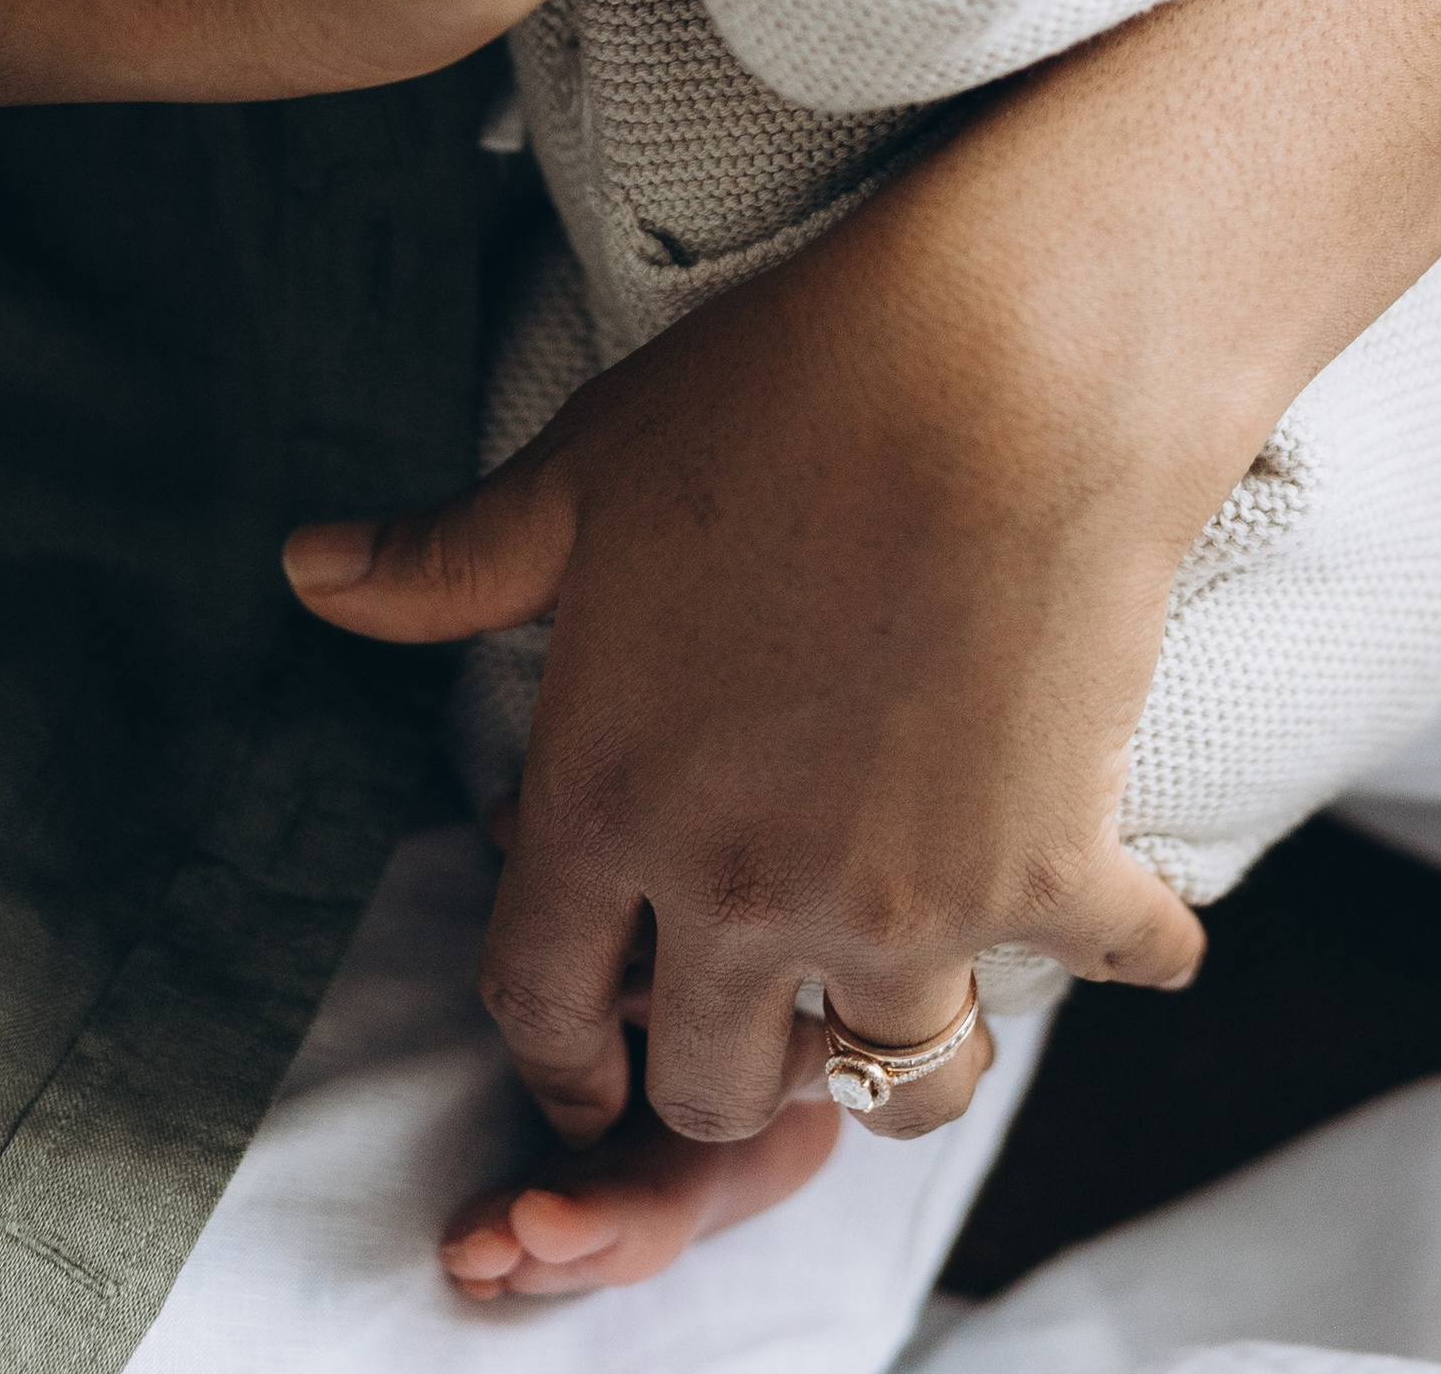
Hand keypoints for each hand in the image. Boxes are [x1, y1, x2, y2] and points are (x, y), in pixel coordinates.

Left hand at [286, 118, 1209, 1155]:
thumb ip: (447, 563)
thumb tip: (306, 570)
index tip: (595, 1056)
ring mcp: (902, 897)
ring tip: (912, 983)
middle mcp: (744, 886)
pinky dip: (1134, 948)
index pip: (540, 1003)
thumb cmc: (787, 391)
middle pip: (709, 1080)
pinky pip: (1112, 969)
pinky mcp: (1049, 868)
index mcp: (609, 803)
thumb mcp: (584, 474)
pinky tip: (1129, 913)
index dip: (560, 1046)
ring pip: (892, 1077)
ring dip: (898, 1043)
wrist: (1006, 361)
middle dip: (715, 1060)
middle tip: (750, 1013)